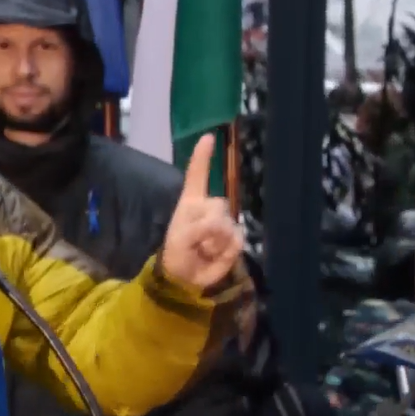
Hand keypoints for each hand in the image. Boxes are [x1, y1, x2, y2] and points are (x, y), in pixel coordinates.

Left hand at [160, 134, 243, 288]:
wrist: (187, 278)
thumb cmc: (177, 254)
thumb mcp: (179, 239)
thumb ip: (198, 228)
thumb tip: (221, 224)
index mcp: (191, 202)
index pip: (197, 175)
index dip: (203, 157)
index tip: (208, 137)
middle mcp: (209, 207)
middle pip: (218, 204)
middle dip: (207, 225)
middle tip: (196, 242)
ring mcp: (224, 222)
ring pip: (228, 223)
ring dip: (215, 241)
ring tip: (204, 249)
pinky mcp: (234, 239)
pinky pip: (237, 239)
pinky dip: (225, 250)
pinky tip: (215, 255)